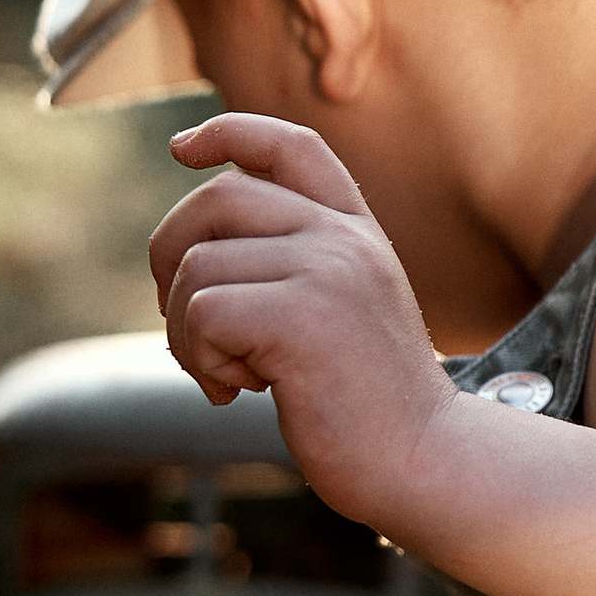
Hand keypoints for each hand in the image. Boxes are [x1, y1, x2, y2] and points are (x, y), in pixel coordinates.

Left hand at [150, 115, 454, 529]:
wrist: (424, 461)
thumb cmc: (370, 405)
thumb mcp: (343, 312)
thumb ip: (293, 268)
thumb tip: (189, 255)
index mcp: (357, 229)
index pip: (288, 146)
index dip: (226, 134)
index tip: (181, 149)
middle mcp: (343, 237)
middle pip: (216, 200)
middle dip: (171, 257)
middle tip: (187, 325)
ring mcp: (326, 270)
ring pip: (197, 266)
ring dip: (185, 333)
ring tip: (228, 376)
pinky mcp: (300, 316)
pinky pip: (200, 313)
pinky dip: (197, 358)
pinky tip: (237, 392)